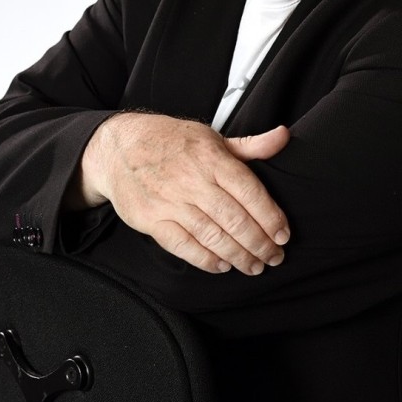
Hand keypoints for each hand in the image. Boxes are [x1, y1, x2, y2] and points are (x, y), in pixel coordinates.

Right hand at [72, 112, 290, 274]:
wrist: (118, 147)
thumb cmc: (171, 141)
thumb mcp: (211, 137)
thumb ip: (250, 145)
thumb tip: (283, 136)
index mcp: (212, 158)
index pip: (249, 191)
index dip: (270, 216)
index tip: (283, 234)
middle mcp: (192, 180)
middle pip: (234, 218)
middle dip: (259, 243)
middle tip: (275, 257)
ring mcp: (170, 201)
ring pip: (212, 235)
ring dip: (237, 255)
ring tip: (254, 265)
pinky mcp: (151, 220)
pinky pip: (182, 245)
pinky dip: (204, 259)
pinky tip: (222, 266)